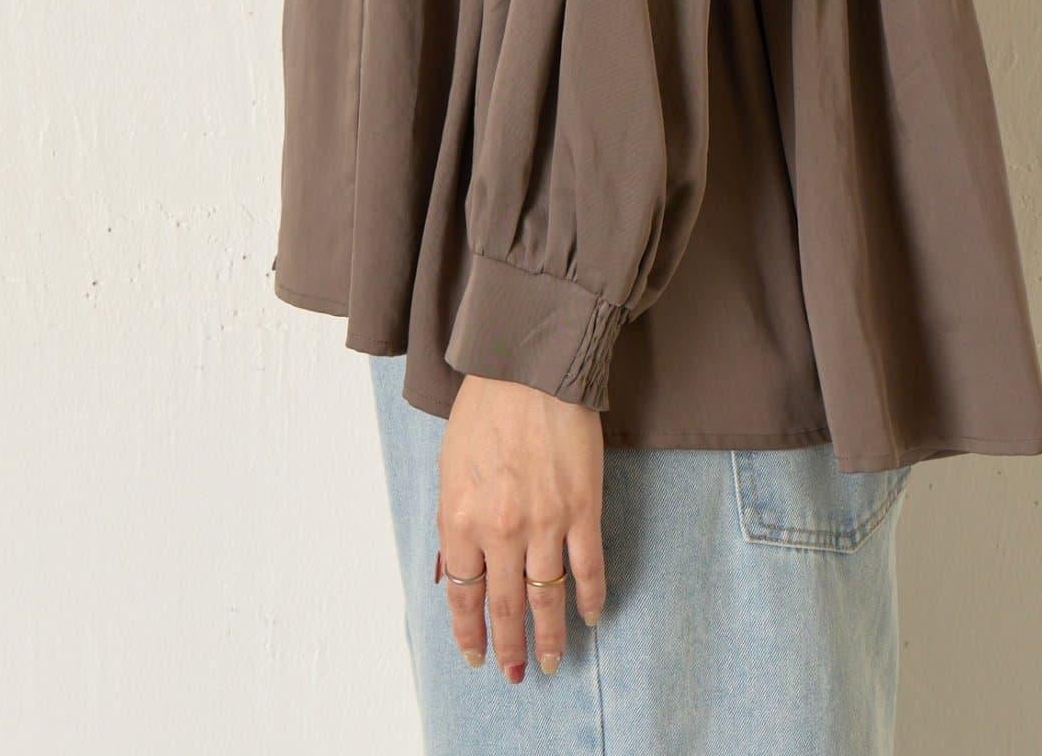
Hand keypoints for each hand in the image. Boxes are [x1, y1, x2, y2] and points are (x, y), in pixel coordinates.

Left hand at [437, 374, 605, 681]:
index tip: (475, 655)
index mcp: (459, 519)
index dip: (469, 631)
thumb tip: (465, 563)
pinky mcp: (582, 509)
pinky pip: (588, 568)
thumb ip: (456, 518)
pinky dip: (591, 599)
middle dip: (508, 648)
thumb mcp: (450, 466)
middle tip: (514, 673)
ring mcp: (544, 523)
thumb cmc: (485, 408)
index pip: (463, 594)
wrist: (531, 368)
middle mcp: (499, 531)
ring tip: (552, 661)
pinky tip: (591, 616)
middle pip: (505, 606)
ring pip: (547, 599)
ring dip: (550, 637)